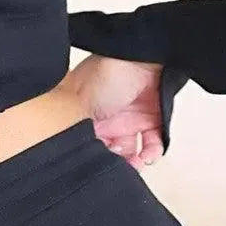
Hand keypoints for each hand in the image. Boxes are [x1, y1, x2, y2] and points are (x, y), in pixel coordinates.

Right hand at [65, 54, 163, 169]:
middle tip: (119, 169)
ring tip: (136, 163)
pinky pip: (153, 143)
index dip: (92, 157)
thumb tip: (72, 155)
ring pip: (132, 152)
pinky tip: (149, 154)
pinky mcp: (151, 119)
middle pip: (109, 151)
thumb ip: (77, 130)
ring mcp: (129, 119)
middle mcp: (106, 119)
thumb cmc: (106, 72)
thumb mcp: (82, 105)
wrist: (142, 56)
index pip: (86, 143)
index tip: (96, 166)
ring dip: (135, 163)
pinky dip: (153, 152)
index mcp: (86, 114)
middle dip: (115, 164)